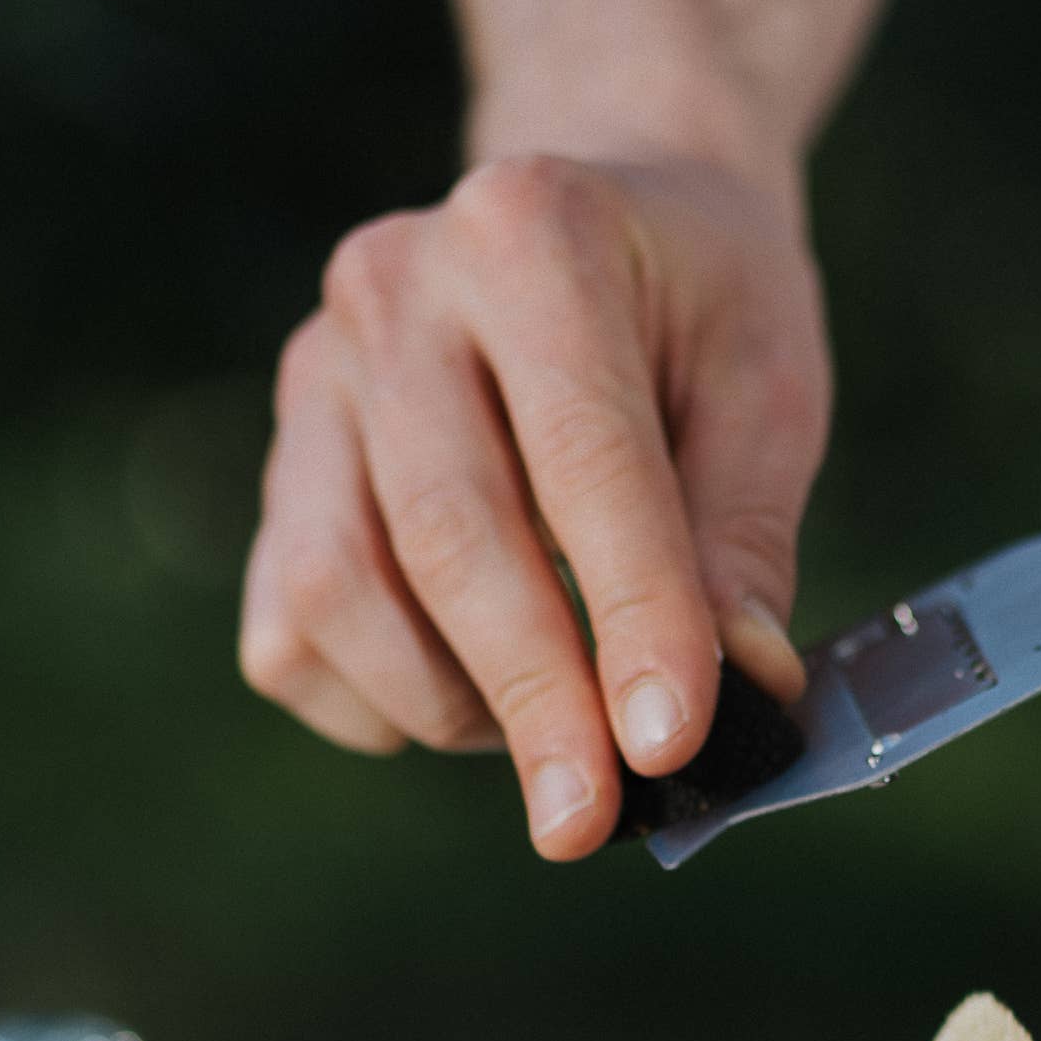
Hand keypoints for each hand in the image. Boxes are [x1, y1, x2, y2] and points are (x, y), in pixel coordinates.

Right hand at [241, 154, 829, 856]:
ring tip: (554, 728)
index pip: (582, 460)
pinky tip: (471, 695)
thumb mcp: (765, 389)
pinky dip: (379, 706)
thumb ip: (744, 538)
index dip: (632, 617)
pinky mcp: (274, 473)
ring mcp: (313, 381)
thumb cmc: (695, 318)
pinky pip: (293, 635)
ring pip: (339, 593)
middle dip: (531, 701)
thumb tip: (739, 693)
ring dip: (449, 704)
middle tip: (589, 821)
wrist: (593, 220)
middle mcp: (393, 288)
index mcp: (532, 232)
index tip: (668, 746)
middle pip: (448, 537)